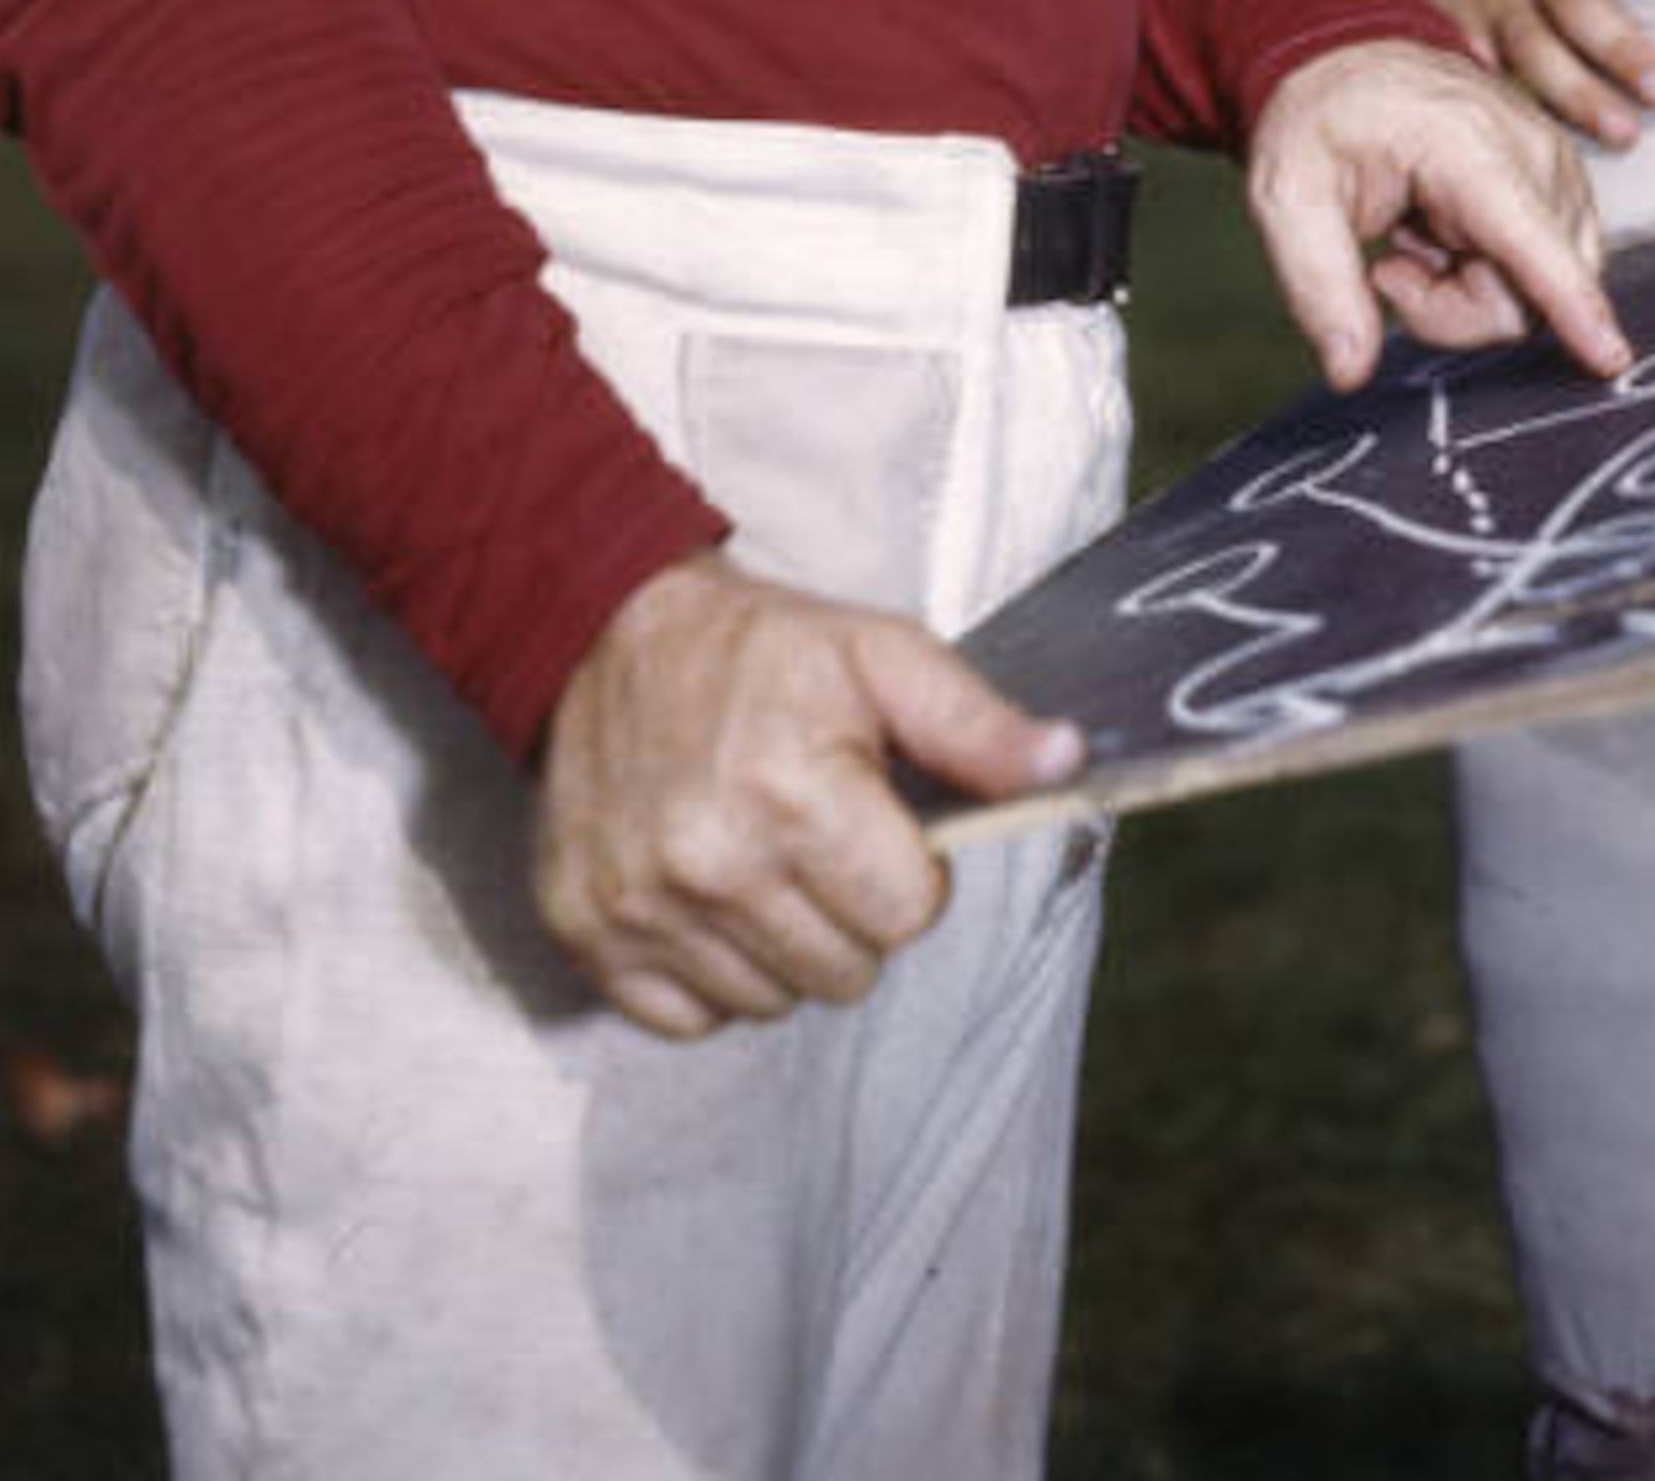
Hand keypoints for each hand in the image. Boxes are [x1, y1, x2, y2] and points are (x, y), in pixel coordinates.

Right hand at [532, 554, 1083, 1036]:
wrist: (604, 634)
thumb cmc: (763, 650)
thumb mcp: (883, 655)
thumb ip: (979, 724)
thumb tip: (1069, 763)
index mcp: (793, 794)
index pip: (906, 916)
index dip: (910, 874)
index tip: (877, 823)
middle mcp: (709, 863)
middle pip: (844, 974)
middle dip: (851, 912)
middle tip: (818, 835)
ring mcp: (638, 908)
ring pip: (771, 1003)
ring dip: (782, 944)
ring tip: (761, 856)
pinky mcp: (585, 935)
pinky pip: (689, 1019)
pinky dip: (711, 972)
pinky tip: (707, 895)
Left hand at [1242, 35, 1632, 393]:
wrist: (1356, 60)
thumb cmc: (1323, 121)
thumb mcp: (1286, 196)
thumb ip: (1317, 285)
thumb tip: (1349, 372)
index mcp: (1467, 146)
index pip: (1530, 238)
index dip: (1571, 305)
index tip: (1612, 357)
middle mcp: (1532, 153)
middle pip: (1528, 294)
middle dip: (1454, 309)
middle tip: (1389, 267)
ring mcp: (1556, 168)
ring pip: (1539, 293)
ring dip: (1469, 292)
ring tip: (1414, 239)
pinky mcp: (1561, 188)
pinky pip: (1544, 274)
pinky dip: (1489, 274)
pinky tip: (1442, 233)